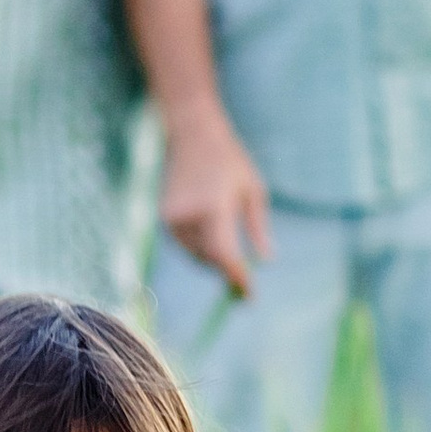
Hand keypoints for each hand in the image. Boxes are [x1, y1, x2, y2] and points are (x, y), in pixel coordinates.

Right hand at [162, 97, 273, 296]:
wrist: (192, 136)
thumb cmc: (229, 161)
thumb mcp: (253, 190)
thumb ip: (257, 227)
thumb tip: (266, 260)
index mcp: (213, 205)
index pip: (224, 254)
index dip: (237, 277)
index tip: (249, 295)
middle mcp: (188, 214)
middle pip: (210, 259)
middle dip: (228, 275)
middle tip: (245, 289)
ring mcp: (172, 217)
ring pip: (196, 256)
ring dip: (215, 264)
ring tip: (234, 265)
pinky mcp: (164, 219)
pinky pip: (186, 247)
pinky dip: (201, 252)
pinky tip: (214, 245)